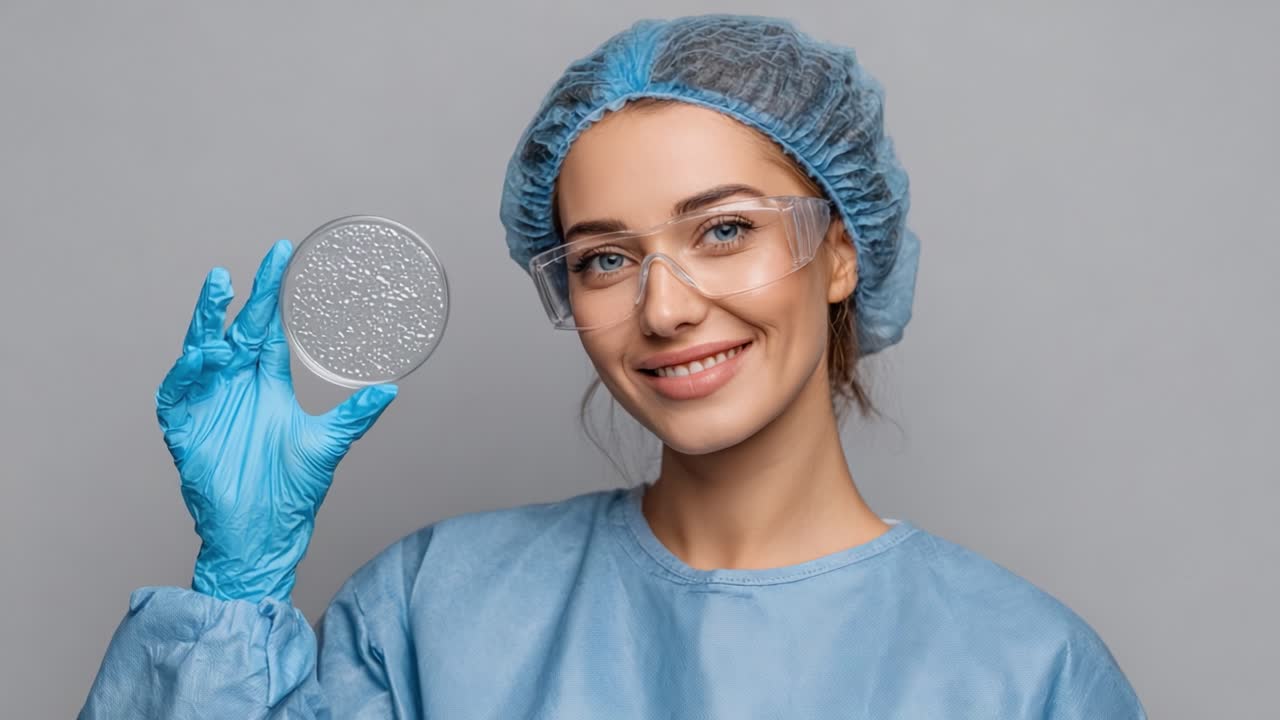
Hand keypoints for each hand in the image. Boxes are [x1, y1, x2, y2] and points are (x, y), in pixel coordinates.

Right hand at [154, 239, 397, 602]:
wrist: (265, 534)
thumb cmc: (292, 490)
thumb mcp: (329, 444)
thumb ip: (355, 415)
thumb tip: (390, 390)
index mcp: (267, 384)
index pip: (269, 328)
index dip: (272, 293)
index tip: (281, 256)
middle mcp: (236, 387)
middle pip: (234, 331)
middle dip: (236, 299)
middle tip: (240, 268)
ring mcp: (209, 405)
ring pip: (200, 353)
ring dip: (205, 324)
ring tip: (218, 295)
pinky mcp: (186, 430)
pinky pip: (178, 394)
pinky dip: (187, 374)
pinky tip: (201, 356)